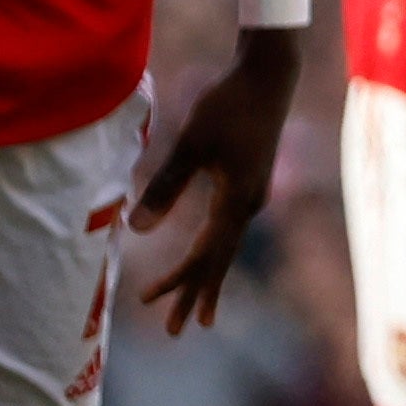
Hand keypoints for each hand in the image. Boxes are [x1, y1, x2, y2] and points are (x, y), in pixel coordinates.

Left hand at [136, 33, 300, 333]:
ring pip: (226, 245)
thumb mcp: (191, 144)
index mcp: (235, 202)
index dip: (177, 282)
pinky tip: (210, 250)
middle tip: (177, 331)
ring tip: (199, 306)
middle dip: (195, 295)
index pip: (203, 255)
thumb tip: (135, 231)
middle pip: (218, 261)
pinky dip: (216, 249)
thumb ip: (165, 187)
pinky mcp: (251, 181)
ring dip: (207, 275)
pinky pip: (231, 228)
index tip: (152, 304)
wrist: (270, 74)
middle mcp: (248, 205)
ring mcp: (252, 194)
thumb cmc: (228, 104)